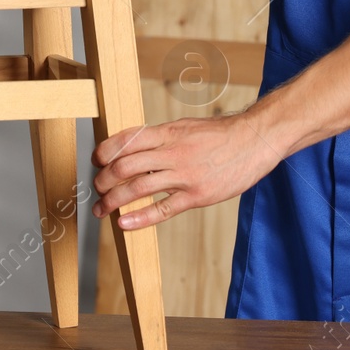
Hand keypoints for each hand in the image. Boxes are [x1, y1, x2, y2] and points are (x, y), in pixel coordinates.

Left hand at [91, 111, 280, 229]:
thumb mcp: (185, 127)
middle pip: (125, 166)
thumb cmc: (219, 135)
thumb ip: (160, 137)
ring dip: (113, 200)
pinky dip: (139, 218)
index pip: (125, 140)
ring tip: (102, 209)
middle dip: (104, 180)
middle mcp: (172, 152)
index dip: (104, 151)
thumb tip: (133, 147)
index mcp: (167, 132)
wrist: (253, 141)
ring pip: (137, 188)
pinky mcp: (196, 195)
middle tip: (97, 189)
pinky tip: (124, 223)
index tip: (95, 161)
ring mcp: (184, 175)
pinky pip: (162, 209)